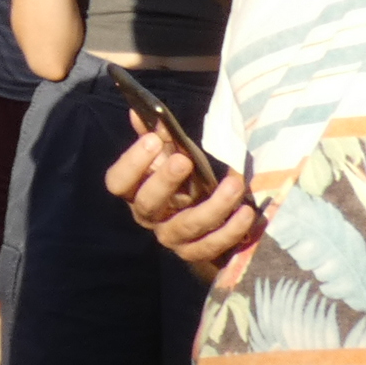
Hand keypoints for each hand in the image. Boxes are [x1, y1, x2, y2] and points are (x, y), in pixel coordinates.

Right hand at [105, 127, 261, 286]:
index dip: (132, 162)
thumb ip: (154, 135)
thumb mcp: (169, 155)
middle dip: (165, 181)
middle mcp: (148, 216)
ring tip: (234, 184)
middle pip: (147, 204)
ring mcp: (171, 238)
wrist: (203, 217)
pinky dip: (231, 230)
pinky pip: (212, 246)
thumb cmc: (183, 178)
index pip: (118, 182)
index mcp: (134, 191)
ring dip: (213, 206)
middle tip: (185, 159)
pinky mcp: (196, 253)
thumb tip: (138, 111)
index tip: (153, 139)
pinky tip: (247, 212)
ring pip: (187, 226)